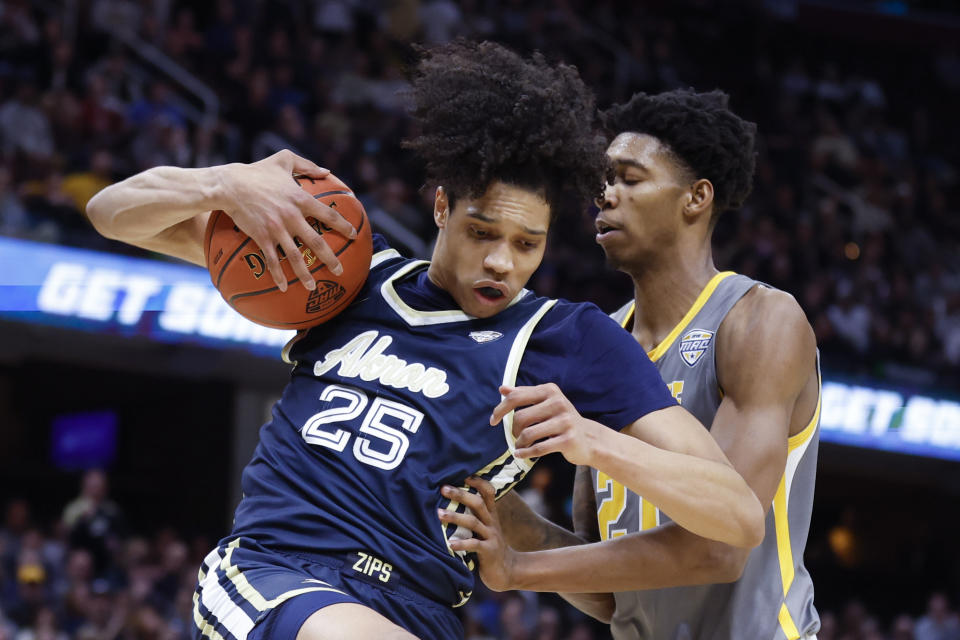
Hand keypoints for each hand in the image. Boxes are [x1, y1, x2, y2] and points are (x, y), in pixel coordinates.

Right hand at [214, 149, 356, 290]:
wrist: (230, 185)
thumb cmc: (257, 171)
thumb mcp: (284, 160)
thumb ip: (307, 165)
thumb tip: (327, 171)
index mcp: (300, 198)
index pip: (328, 215)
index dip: (343, 226)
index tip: (353, 236)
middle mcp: (292, 216)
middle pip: (316, 242)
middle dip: (330, 259)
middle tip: (339, 270)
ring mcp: (277, 229)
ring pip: (295, 256)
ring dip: (305, 274)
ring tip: (313, 287)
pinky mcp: (262, 237)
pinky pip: (272, 260)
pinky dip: (278, 275)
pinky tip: (284, 287)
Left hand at [438, 478, 517, 591]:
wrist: (507, 570)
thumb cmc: (490, 546)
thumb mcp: (485, 528)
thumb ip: (474, 515)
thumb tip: (453, 500)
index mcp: (490, 514)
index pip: (488, 492)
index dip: (478, 482)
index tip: (463, 474)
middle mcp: (491, 522)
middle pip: (478, 503)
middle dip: (460, 494)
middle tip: (443, 488)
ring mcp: (491, 536)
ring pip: (473, 522)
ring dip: (455, 516)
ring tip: (439, 514)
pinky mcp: (489, 551)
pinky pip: (475, 545)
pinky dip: (462, 543)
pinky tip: (450, 544)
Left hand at [490, 383, 606, 465]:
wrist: (589, 438)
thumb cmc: (561, 420)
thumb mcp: (545, 403)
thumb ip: (524, 395)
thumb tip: (502, 389)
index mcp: (550, 390)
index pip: (517, 397)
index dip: (500, 409)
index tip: (493, 421)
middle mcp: (558, 403)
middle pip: (520, 418)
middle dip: (513, 430)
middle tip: (516, 437)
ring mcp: (565, 421)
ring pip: (528, 434)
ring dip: (519, 443)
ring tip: (520, 446)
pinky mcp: (568, 440)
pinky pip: (538, 448)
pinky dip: (525, 453)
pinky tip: (520, 454)